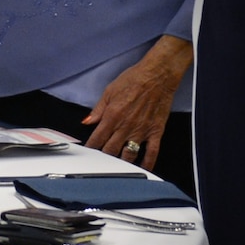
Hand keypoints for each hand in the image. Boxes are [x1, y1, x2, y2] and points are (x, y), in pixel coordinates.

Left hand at [81, 37, 190, 164]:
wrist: (157, 75)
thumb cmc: (134, 79)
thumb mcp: (110, 91)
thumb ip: (98, 109)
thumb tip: (87, 121)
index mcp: (112, 115)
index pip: (97, 138)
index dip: (91, 148)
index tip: (87, 152)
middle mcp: (126, 126)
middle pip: (110, 150)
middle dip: (103, 157)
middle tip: (100, 162)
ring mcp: (141, 131)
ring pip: (129, 155)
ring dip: (121, 162)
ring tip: (117, 166)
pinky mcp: (155, 132)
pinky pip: (152, 152)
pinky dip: (147, 163)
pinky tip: (143, 168)